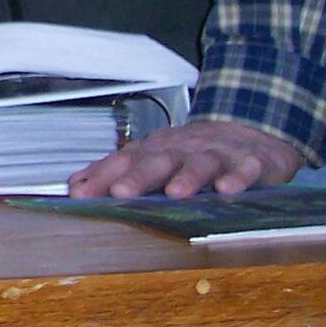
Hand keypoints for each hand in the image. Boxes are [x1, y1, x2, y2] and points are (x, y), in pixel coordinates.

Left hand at [68, 119, 301, 198]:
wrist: (248, 132)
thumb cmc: (191, 151)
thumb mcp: (154, 157)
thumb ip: (116, 172)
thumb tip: (75, 187)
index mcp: (155, 150)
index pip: (124, 161)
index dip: (102, 176)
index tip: (79, 194)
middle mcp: (182, 149)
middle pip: (158, 161)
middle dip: (138, 177)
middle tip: (120, 192)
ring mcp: (217, 154)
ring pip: (200, 164)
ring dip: (187, 177)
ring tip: (175, 193)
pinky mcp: (250, 162)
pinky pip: (245, 169)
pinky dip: (237, 178)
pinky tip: (228, 189)